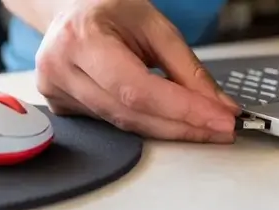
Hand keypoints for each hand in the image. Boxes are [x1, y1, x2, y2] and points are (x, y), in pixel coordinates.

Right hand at [35, 0, 239, 142]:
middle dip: (183, 127)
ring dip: (169, 129)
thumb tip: (216, 104)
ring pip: (126, 125)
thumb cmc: (112, 11)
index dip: (183, 110)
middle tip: (220, 128)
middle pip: (132, 115)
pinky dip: (147, 123)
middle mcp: (63, 71)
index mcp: (83, 40)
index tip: (220, 120)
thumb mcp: (155, 26)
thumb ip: (187, 68)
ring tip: (201, 125)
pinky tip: (168, 120)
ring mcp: (58, 93)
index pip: (138, 90)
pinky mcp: (64, 107)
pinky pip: (115, 124)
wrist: (75, 13)